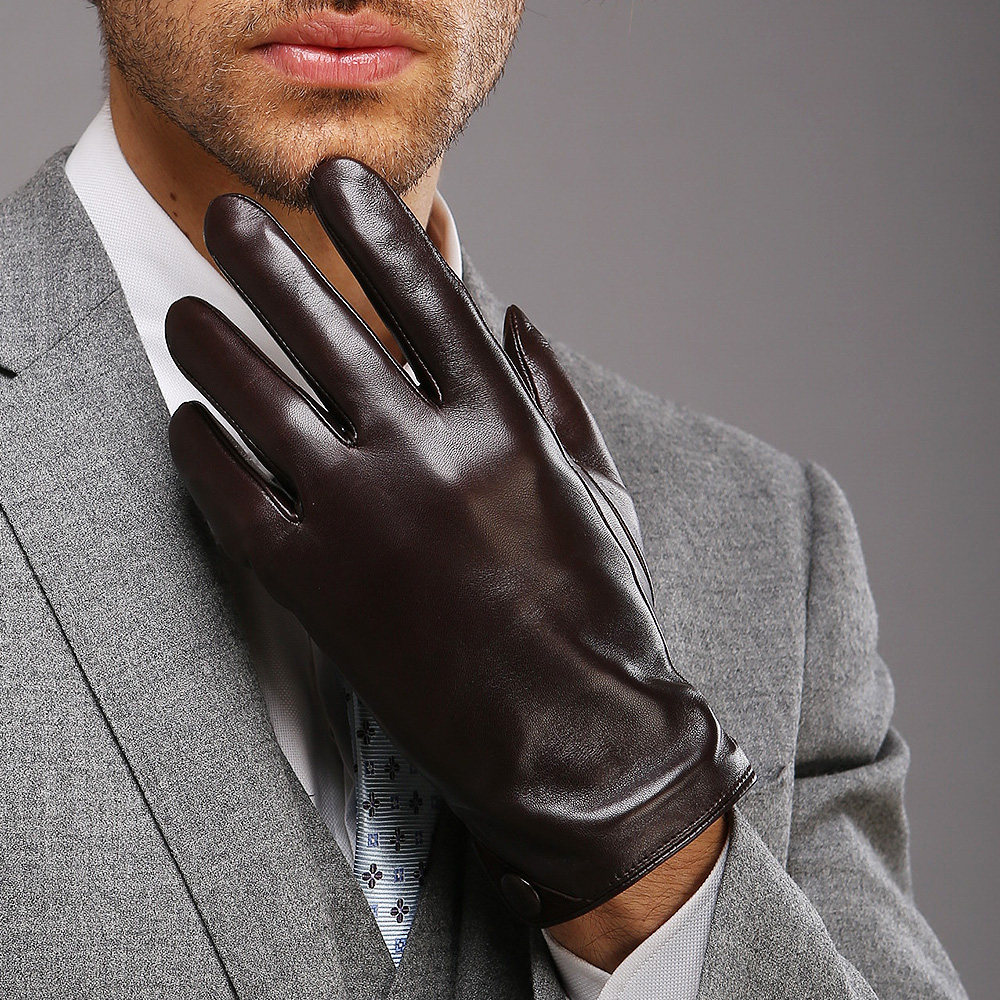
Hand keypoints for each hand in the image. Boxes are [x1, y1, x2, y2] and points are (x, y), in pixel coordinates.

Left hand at [163, 157, 755, 925]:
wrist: (572, 738)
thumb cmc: (597, 613)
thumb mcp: (600, 489)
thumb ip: (556, 391)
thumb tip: (518, 315)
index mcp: (501, 422)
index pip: (422, 293)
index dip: (374, 225)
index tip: (337, 177)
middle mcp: (423, 453)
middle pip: (321, 326)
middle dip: (266, 258)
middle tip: (229, 217)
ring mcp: (361, 517)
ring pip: (258, 400)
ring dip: (212, 344)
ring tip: (187, 312)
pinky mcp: (314, 586)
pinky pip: (232, 497)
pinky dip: (200, 450)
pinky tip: (188, 422)